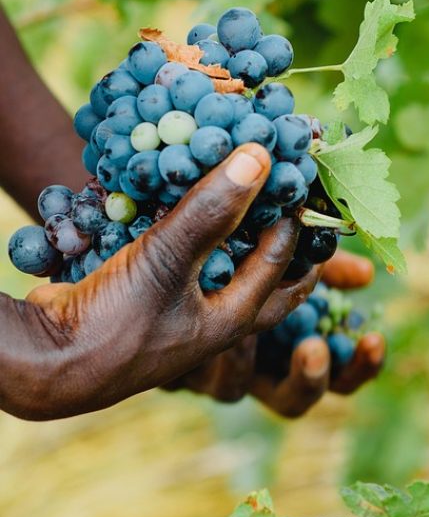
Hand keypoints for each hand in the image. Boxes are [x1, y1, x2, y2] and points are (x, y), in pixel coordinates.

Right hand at [1, 144, 310, 419]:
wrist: (43, 357)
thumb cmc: (117, 322)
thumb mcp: (169, 260)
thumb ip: (212, 211)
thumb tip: (259, 159)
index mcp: (233, 317)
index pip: (281, 263)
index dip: (295, 223)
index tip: (297, 181)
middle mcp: (209, 316)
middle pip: (260, 275)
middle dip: (276, 240)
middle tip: (290, 202)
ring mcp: (174, 307)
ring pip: (213, 262)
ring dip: (225, 229)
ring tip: (238, 192)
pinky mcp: (141, 293)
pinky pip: (172, 255)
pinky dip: (178, 227)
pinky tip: (175, 198)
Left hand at [166, 250, 385, 417]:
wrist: (134, 270)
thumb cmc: (218, 258)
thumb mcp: (276, 256)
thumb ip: (317, 265)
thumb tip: (368, 274)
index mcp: (285, 346)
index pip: (336, 375)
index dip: (361, 366)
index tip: (374, 340)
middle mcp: (249, 367)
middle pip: (291, 400)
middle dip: (309, 379)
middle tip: (313, 349)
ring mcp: (206, 372)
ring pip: (233, 387)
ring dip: (241, 353)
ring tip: (237, 323)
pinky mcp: (164, 365)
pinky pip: (184, 368)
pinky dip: (186, 336)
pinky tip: (190, 316)